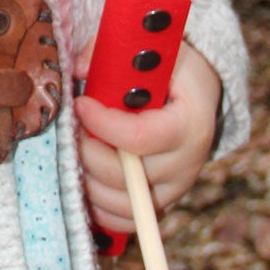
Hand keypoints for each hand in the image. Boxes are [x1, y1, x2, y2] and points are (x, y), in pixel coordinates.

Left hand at [73, 38, 220, 237]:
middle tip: (73, 131)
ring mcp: (176, 188)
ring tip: (77, 153)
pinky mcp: (162, 203)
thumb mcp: (149, 47)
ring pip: (122, 203)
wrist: (196, 93)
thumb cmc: (170, 68)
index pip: (139, 138)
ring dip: (88, 182)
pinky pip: (127, 222)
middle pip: (126, 176)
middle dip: (88, 154)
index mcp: (190, 122)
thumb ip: (110, 53)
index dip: (102, 124)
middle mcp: (188, 162)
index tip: (80, 104)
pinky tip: (86, 181)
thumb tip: (76, 69)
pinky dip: (100, 209)